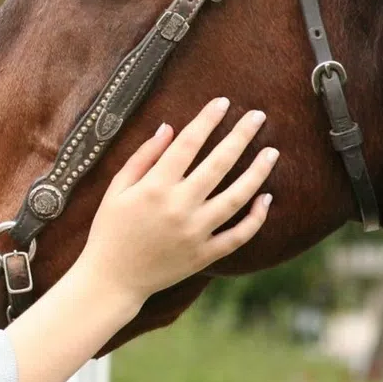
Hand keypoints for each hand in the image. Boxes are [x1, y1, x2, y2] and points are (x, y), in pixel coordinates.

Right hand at [73, 97, 276, 300]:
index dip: (206, 120)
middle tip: (258, 116)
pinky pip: (238, 235)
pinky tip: (265, 198)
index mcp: (154, 187)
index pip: (187, 144)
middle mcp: (178, 207)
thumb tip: (170, 128)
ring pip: (236, 197)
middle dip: (240, 136)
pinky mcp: (204, 255)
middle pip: (218, 164)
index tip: (222, 102)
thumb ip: (143, 157)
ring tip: (272, 152)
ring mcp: (195, 232)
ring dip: (257, 172)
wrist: (112, 279)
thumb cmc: (109, 229)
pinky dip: (255, 218)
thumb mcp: (117, 189)